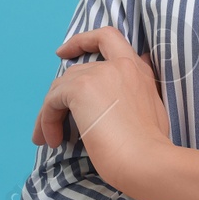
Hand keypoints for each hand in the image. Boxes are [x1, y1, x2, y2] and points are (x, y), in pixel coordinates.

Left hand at [30, 26, 174, 194]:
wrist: (148, 161)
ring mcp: (100, 74)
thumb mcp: (152, 113)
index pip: (108, 38)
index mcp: (138, 70)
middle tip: (51, 122)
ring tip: (50, 138)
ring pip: (61, 87)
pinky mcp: (81, 88)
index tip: (63, 52)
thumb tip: (111, 102)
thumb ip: (134, 96)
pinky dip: (47, 120)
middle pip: (76, 71)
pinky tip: (53, 140)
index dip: (82, 41)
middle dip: (60, 96)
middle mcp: (119, 65)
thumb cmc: (151, 151)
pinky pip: (52, 101)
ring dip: (50, 113)